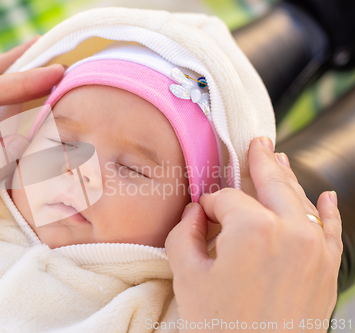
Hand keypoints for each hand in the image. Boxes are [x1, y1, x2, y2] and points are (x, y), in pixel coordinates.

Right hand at [165, 137, 341, 331]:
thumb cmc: (218, 325)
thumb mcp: (186, 274)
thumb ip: (185, 231)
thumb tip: (196, 211)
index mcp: (253, 228)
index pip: (225, 198)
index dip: (208, 203)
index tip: (200, 213)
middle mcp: (291, 231)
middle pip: (271, 183)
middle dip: (259, 161)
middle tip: (257, 142)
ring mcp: (316, 249)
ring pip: (301, 199)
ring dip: (286, 177)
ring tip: (276, 159)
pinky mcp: (327, 269)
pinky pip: (332, 229)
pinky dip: (327, 210)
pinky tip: (324, 195)